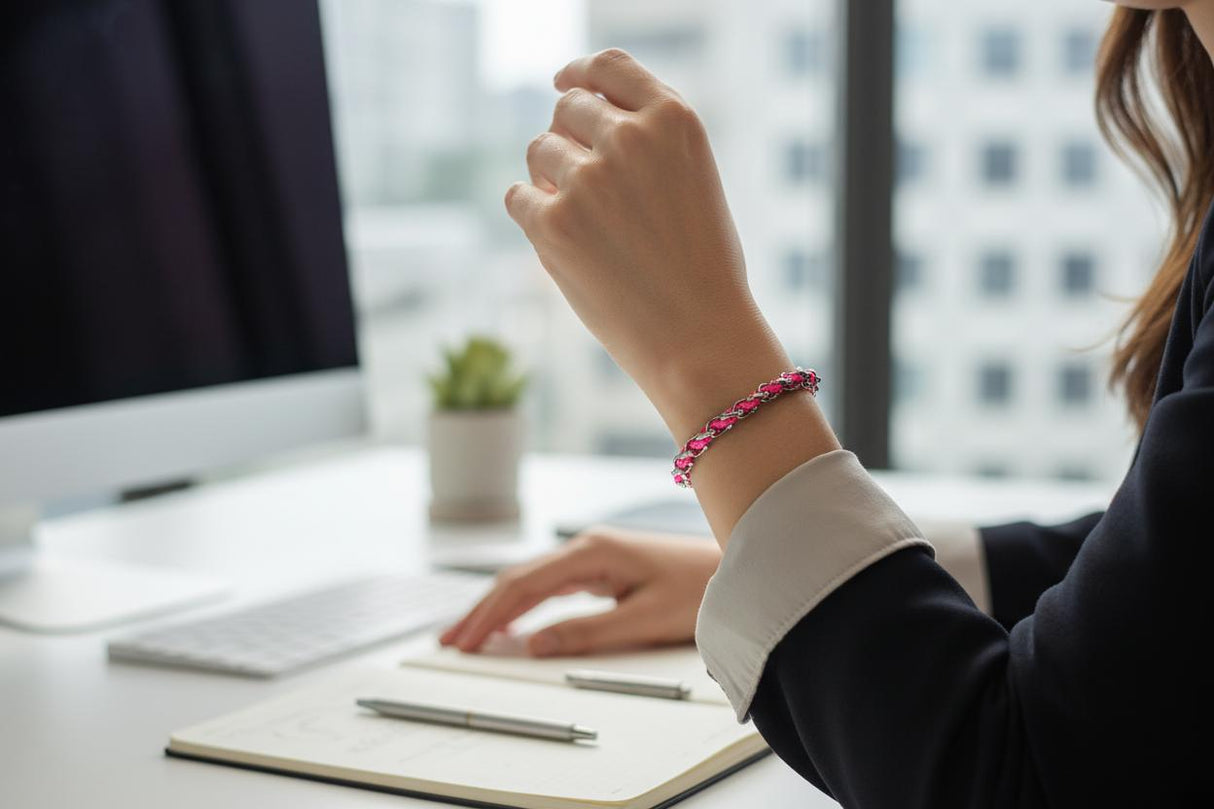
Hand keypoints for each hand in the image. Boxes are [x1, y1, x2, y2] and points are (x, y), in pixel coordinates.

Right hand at [438, 527, 721, 656]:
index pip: (523, 586)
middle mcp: (586, 548)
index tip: (464, 641)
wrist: (736, 564)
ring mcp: (592, 555)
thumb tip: (534, 644)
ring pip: (530, 581)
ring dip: (497, 608)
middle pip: (518, 579)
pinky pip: (549, 585)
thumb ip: (587, 632)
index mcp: (592, 553)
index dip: (489, 616)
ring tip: (468, 634)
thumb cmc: (700, 588)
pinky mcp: (601, 567)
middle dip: (481, 611)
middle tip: (450, 641)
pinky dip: (522, 604)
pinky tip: (510, 621)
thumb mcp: (644, 618)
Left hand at [506, 49, 790, 439]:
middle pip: (566, 108)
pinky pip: (517, 197)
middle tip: (585, 184)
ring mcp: (587, 179)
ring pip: (539, 150)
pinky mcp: (552, 223)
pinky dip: (532, 216)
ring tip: (587, 224)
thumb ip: (645, 138)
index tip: (563, 83)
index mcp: (674, 120)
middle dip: (567, 137)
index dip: (580, 73)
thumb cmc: (701, 266)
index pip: (609, 67)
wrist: (698, 338)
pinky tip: (565, 244)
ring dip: (550, 178)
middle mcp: (630, 139)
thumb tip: (570, 107)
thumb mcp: (693, 179)